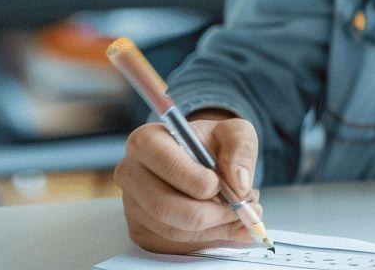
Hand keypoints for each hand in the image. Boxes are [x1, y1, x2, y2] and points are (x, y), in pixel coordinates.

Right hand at [114, 112, 263, 254]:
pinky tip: (227, 223)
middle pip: (165, 207)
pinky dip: (208, 237)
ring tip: (241, 213)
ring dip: (214, 227)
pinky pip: (174, 242)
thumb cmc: (214, 142)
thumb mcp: (234, 132)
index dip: (198, 181)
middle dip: (211, 213)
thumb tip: (239, 183)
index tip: (222, 185)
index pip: (167, 166)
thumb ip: (241, 149)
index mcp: (147, 141)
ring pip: (172, 229)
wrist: (203, 157)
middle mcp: (131, 173)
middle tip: (243, 209)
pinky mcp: (141, 228)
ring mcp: (132, 204)